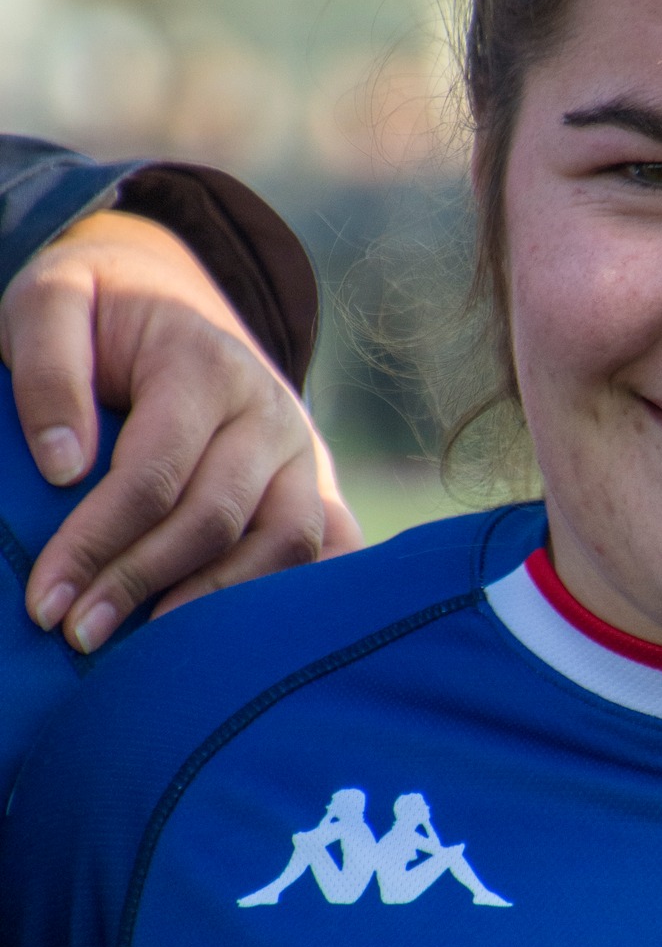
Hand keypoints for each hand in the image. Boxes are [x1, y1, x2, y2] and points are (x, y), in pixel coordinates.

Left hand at [0, 209, 362, 650]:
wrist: (172, 297)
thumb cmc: (101, 314)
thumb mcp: (51, 303)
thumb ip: (47, 368)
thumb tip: (65, 468)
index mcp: (206, 366)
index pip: (154, 474)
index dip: (97, 543)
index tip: (46, 602)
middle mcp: (270, 411)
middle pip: (216, 519)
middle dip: (141, 584)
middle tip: (78, 635)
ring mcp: (304, 451)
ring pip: (285, 544)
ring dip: (217, 603)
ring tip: (152, 649)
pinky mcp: (319, 483)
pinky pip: (331, 548)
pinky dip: (301, 595)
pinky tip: (252, 640)